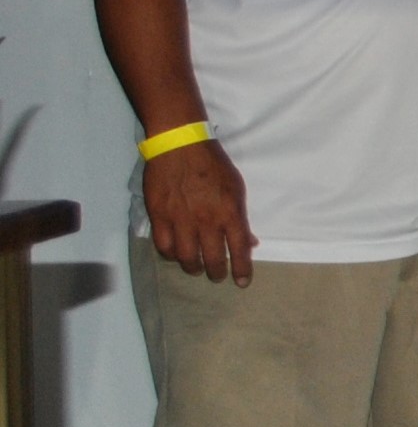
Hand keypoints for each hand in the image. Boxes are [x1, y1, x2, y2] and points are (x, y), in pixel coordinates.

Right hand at [143, 142, 254, 284]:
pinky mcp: (159, 215)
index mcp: (230, 212)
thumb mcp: (236, 189)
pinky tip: (175, 254)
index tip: (242, 282)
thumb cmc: (213, 165)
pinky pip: (164, 246)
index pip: (240, 249)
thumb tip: (249, 242)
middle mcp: (206, 220)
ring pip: (186, 258)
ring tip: (196, 268)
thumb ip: (241, 217)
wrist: (180, 145)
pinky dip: (170, 255)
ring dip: (193, 267)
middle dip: (216, 273)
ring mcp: (180, 219)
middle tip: (216, 275)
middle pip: (212, 259)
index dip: (242, 270)